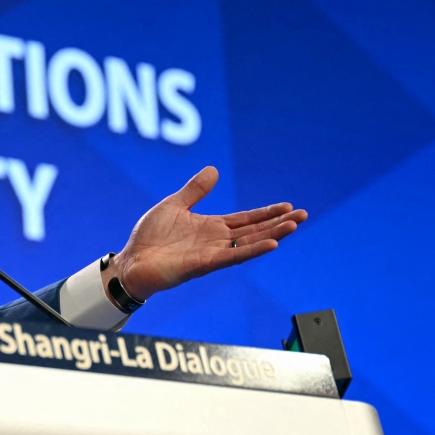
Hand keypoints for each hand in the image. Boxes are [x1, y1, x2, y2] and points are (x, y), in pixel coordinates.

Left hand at [110, 166, 306, 300]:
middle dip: (278, 223)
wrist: (131, 261)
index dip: (266, 213)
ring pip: (249, 243)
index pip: (246, 219)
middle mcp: (216, 241)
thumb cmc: (149, 238)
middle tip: (303, 215)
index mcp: (211, 227)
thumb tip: (214, 170)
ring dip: (272, 235)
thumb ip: (195, 191)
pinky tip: (271, 245)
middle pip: (254, 230)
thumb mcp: (174, 205)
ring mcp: (212, 253)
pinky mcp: (203, 264)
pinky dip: (252, 250)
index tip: (288, 206)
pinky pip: (232, 256)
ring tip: (294, 226)